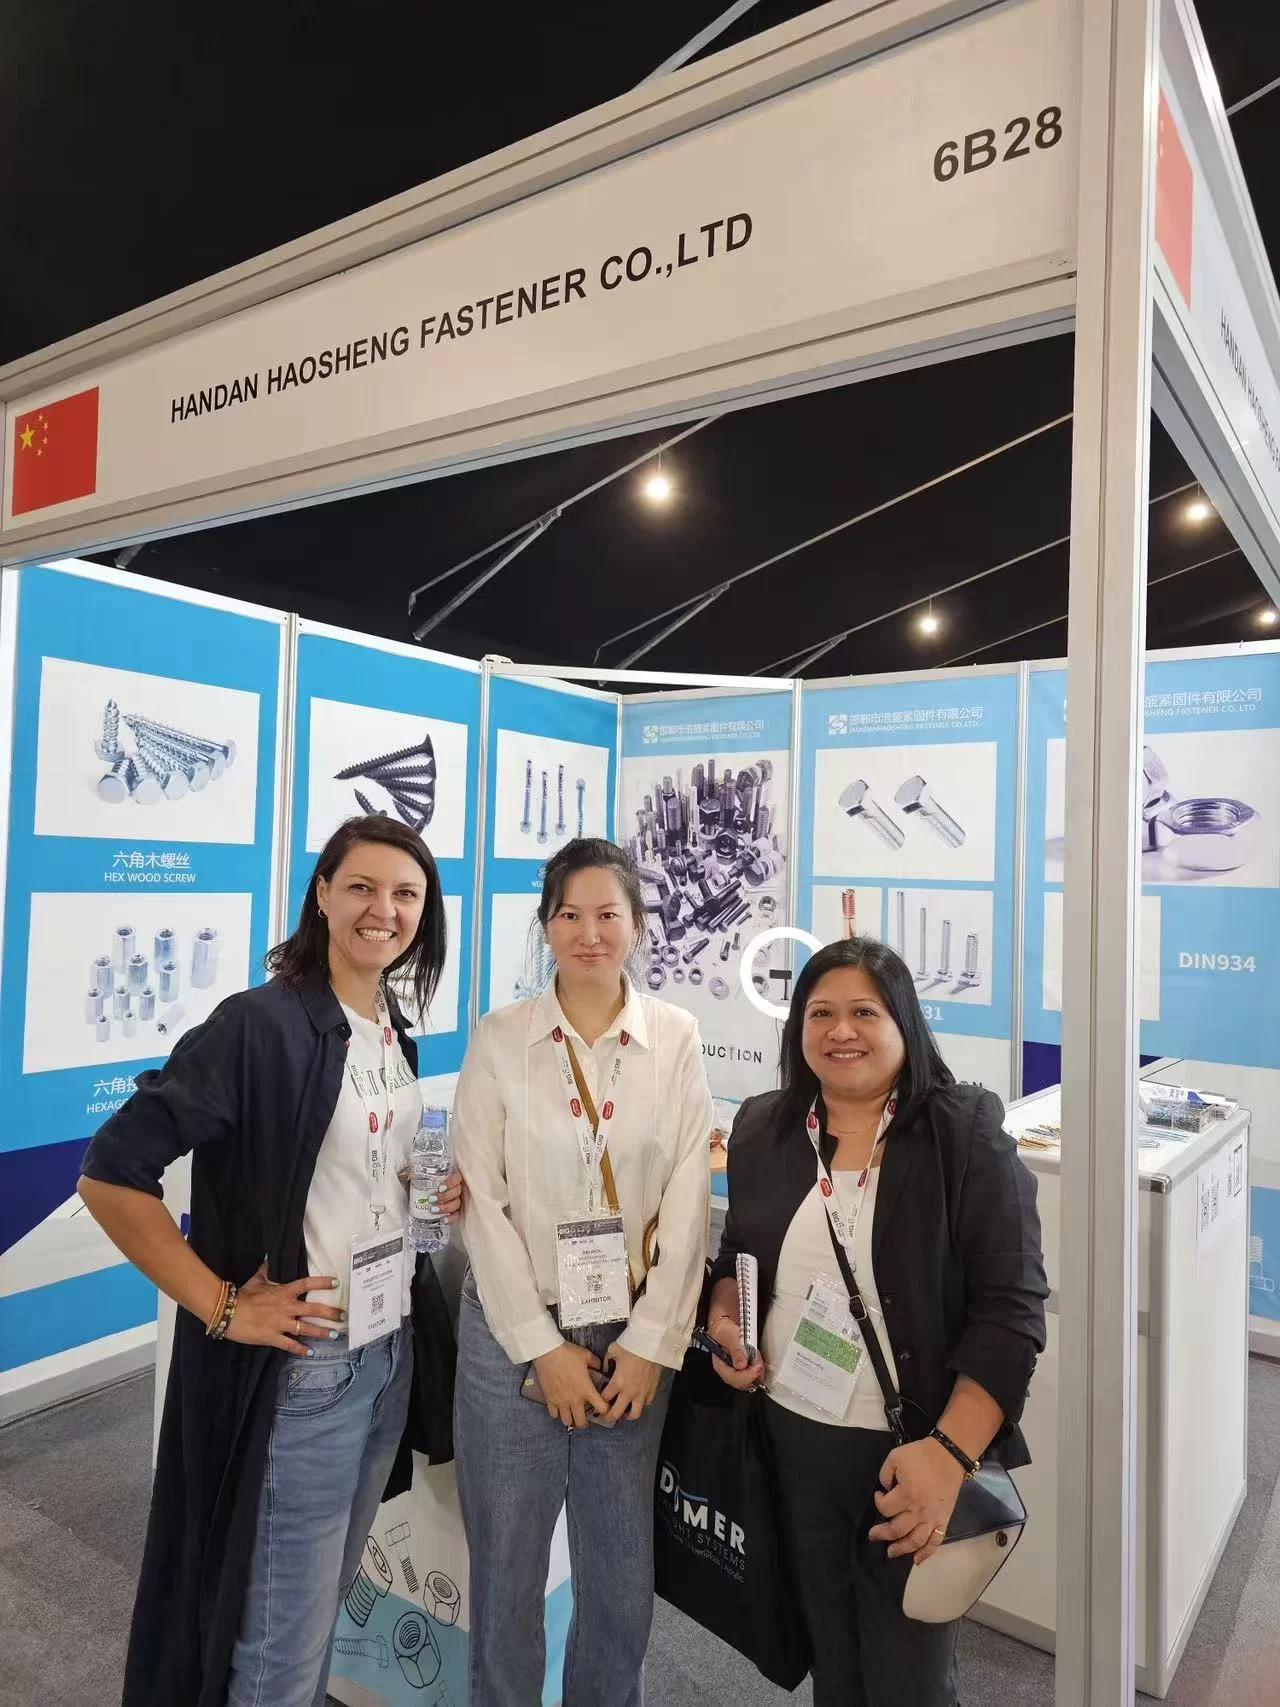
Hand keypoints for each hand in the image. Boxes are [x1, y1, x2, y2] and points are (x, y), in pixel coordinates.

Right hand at [224, 1264, 345, 1355]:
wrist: (227, 1313)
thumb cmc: (243, 1295)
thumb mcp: (256, 1279)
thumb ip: (266, 1269)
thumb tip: (270, 1256)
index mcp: (283, 1292)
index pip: (307, 1284)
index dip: (322, 1283)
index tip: (335, 1283)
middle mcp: (286, 1307)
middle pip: (313, 1309)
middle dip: (330, 1313)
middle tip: (343, 1316)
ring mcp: (281, 1323)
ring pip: (306, 1328)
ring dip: (322, 1332)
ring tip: (334, 1335)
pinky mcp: (273, 1337)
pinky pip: (290, 1345)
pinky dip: (301, 1349)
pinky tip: (311, 1352)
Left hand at [396, 1166, 465, 1220]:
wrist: (414, 1196)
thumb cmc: (418, 1183)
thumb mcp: (414, 1176)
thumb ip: (410, 1172)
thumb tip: (404, 1171)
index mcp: (449, 1176)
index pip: (457, 1177)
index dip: (451, 1183)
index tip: (440, 1187)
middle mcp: (454, 1187)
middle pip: (457, 1191)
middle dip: (445, 1196)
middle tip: (432, 1199)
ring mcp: (455, 1199)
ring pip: (456, 1203)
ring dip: (446, 1207)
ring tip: (433, 1209)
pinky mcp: (453, 1210)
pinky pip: (456, 1215)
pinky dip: (451, 1218)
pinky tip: (444, 1219)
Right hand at [532, 1342, 603, 1429]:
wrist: (548, 1353)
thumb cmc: (569, 1354)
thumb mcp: (587, 1356)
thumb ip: (596, 1363)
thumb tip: (599, 1367)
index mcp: (587, 1390)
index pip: (601, 1408)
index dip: (605, 1410)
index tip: (604, 1408)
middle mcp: (575, 1400)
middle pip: (581, 1422)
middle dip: (585, 1422)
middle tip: (585, 1417)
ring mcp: (561, 1402)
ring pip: (567, 1421)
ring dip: (570, 1419)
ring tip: (571, 1413)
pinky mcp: (549, 1400)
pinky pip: (554, 1414)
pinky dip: (557, 1413)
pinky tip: (559, 1407)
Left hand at [599, 1344, 661, 1421]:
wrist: (652, 1344)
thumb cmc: (631, 1346)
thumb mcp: (613, 1350)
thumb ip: (607, 1361)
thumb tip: (605, 1368)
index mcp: (617, 1383)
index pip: (603, 1399)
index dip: (598, 1402)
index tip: (596, 1402)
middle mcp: (629, 1392)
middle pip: (616, 1413)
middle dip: (609, 1417)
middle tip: (606, 1416)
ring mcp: (642, 1393)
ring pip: (635, 1414)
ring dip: (628, 1415)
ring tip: (625, 1412)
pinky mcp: (653, 1390)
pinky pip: (647, 1403)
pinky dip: (642, 1403)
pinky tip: (639, 1399)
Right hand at [707, 1312, 764, 1391]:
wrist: (727, 1328)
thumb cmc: (725, 1332)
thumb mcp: (730, 1337)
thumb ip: (736, 1351)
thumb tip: (741, 1365)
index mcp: (720, 1365)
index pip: (732, 1377)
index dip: (746, 1375)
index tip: (757, 1367)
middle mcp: (727, 1371)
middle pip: (741, 1383)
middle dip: (753, 1375)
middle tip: (759, 1364)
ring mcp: (735, 1372)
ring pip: (748, 1382)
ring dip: (756, 1372)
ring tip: (757, 1358)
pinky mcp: (742, 1371)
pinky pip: (751, 1377)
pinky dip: (757, 1371)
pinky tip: (757, 1361)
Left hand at [868, 1438, 965, 1565]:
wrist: (949, 1456)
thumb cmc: (921, 1455)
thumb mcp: (896, 1456)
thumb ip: (885, 1474)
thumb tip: (885, 1489)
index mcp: (906, 1494)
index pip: (885, 1508)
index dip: (879, 1502)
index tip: (880, 1495)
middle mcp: (918, 1511)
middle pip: (897, 1530)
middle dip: (882, 1534)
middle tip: (873, 1536)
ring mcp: (932, 1518)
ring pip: (915, 1541)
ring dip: (901, 1549)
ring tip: (891, 1552)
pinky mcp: (943, 1520)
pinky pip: (935, 1541)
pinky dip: (926, 1553)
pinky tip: (917, 1560)